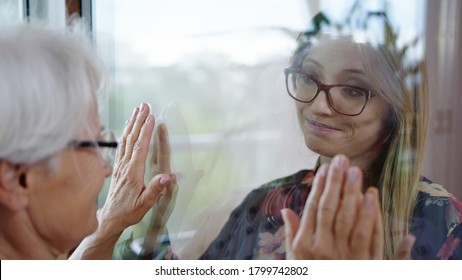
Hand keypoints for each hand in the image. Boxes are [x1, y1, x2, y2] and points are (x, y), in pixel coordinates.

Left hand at [98, 103, 174, 236]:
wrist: (111, 218)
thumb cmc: (129, 212)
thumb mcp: (144, 205)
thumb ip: (155, 190)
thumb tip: (168, 176)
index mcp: (133, 174)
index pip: (140, 148)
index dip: (145, 131)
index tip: (151, 117)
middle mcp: (125, 166)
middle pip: (132, 139)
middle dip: (139, 120)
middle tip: (145, 105)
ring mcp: (120, 165)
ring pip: (125, 140)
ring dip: (132, 123)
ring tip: (138, 109)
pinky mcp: (117, 166)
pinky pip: (121, 145)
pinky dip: (125, 132)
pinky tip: (128, 126)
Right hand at [282, 155, 383, 258]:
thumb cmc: (309, 274)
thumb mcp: (295, 259)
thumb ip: (292, 233)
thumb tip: (285, 209)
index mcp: (304, 244)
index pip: (312, 209)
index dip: (319, 187)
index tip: (325, 168)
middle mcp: (322, 247)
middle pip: (329, 209)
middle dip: (336, 183)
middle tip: (342, 160)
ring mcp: (343, 255)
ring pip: (348, 218)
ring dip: (352, 193)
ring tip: (356, 171)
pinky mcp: (362, 262)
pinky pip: (368, 236)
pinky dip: (371, 215)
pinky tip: (371, 196)